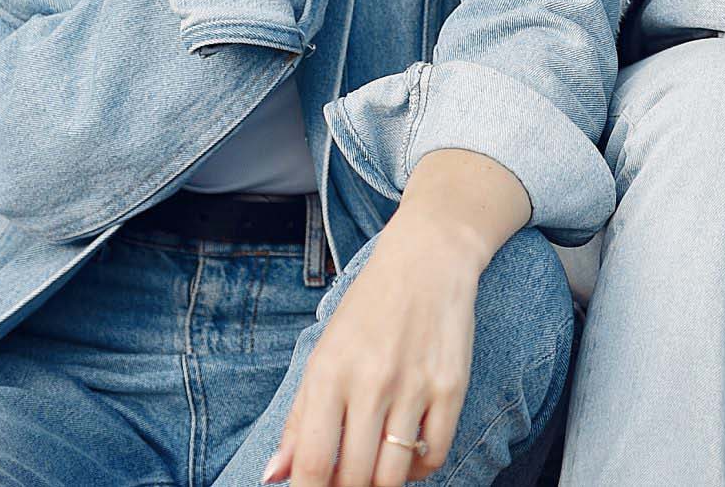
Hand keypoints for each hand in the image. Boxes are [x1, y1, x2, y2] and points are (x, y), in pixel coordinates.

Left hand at [260, 215, 484, 485]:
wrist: (427, 259)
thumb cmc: (368, 310)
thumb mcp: (322, 354)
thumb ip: (297, 419)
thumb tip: (273, 476)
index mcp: (329, 374)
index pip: (313, 464)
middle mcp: (371, 382)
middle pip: (355, 478)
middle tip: (347, 478)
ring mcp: (415, 386)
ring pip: (394, 475)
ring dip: (381, 484)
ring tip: (375, 469)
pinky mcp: (451, 386)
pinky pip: (434, 455)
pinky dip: (418, 469)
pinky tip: (407, 454)